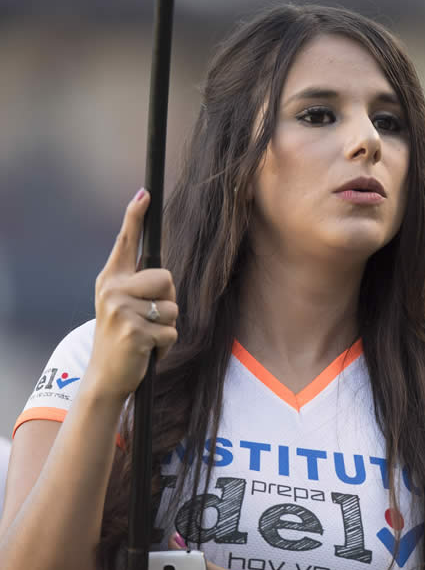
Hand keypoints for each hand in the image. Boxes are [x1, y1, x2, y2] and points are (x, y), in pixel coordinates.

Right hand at [85, 188, 178, 401]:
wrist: (106, 375)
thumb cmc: (122, 338)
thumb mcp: (121, 306)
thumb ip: (137, 286)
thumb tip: (165, 278)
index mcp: (111, 280)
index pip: (126, 242)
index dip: (135, 216)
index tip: (144, 193)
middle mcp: (113, 290)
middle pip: (166, 278)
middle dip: (168, 301)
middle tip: (149, 319)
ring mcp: (122, 311)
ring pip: (173, 307)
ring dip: (168, 327)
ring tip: (147, 336)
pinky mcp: (135, 332)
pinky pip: (171, 332)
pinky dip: (166, 346)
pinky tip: (148, 351)